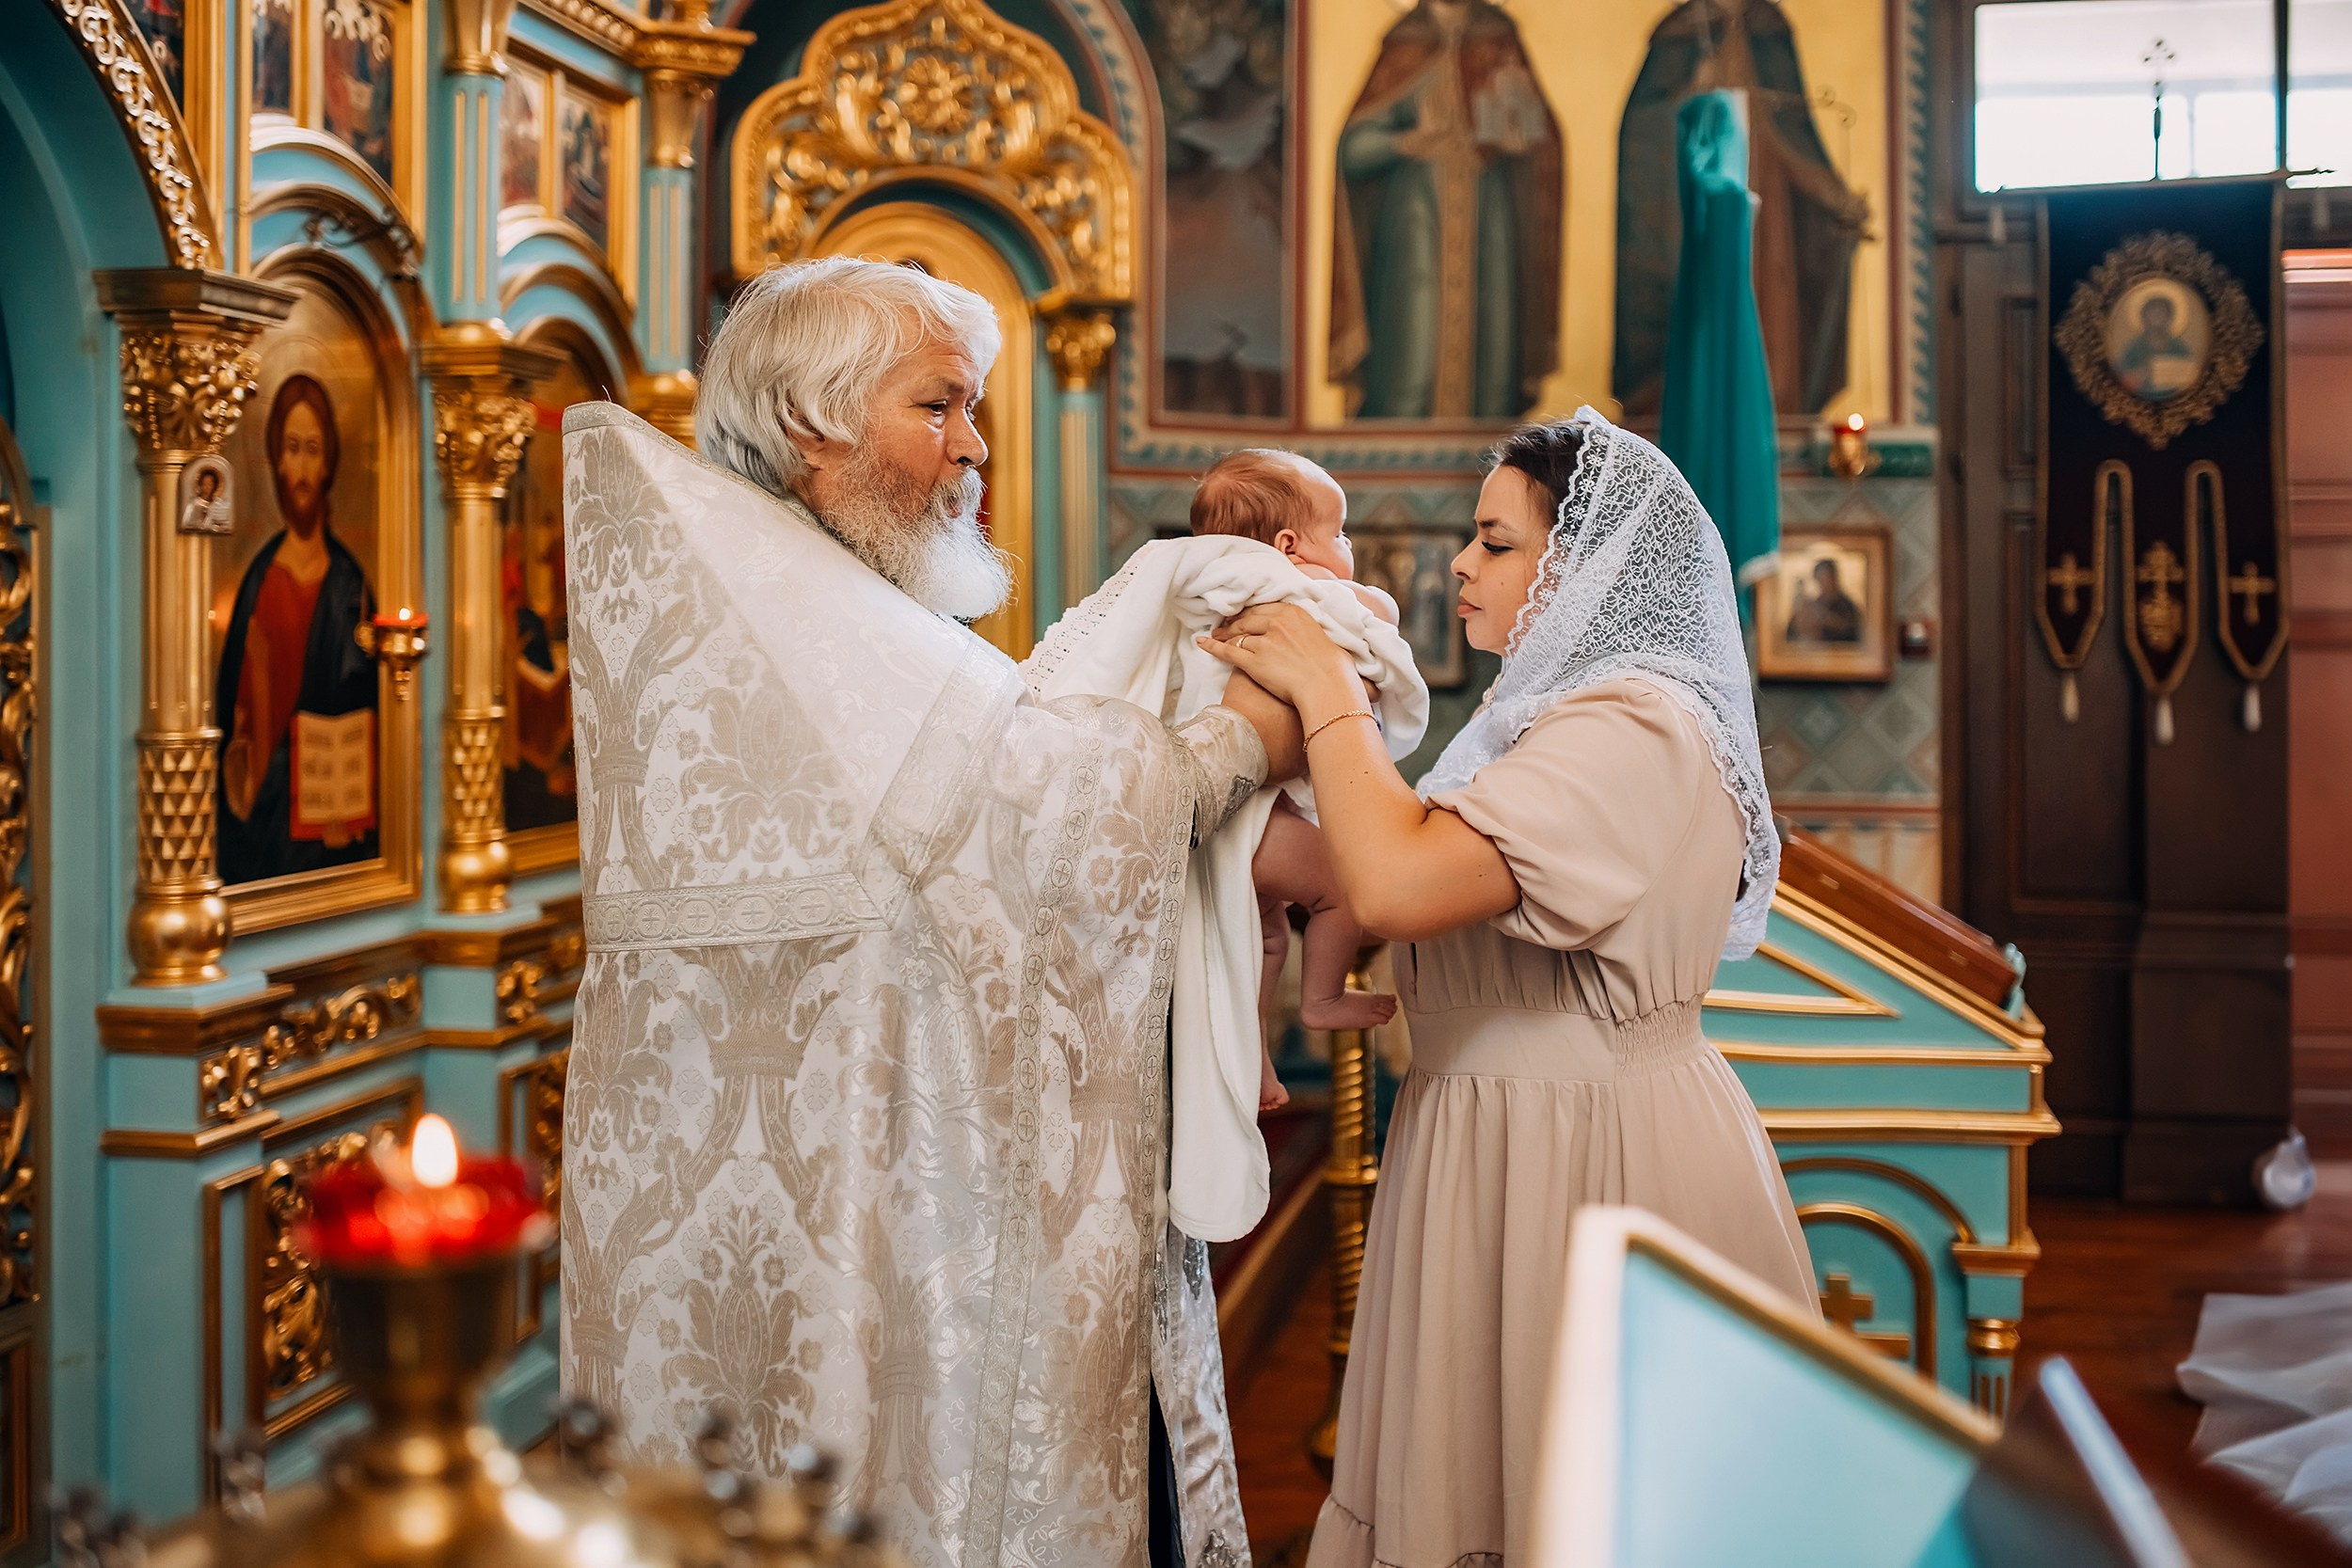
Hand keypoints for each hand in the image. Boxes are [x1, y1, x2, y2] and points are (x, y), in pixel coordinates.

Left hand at [1198, 602, 1362, 723]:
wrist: (1328, 684)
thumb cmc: (1331, 666)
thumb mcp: (1320, 636)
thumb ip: (1304, 630)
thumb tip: (1303, 637)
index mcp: (1293, 612)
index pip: (1264, 608)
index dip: (1250, 613)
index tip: (1243, 615)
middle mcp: (1276, 623)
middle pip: (1247, 619)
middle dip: (1234, 622)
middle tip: (1224, 625)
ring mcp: (1264, 642)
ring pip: (1237, 635)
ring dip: (1224, 635)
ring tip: (1215, 635)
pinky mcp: (1255, 662)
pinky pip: (1228, 651)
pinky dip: (1212, 646)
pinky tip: (1202, 642)